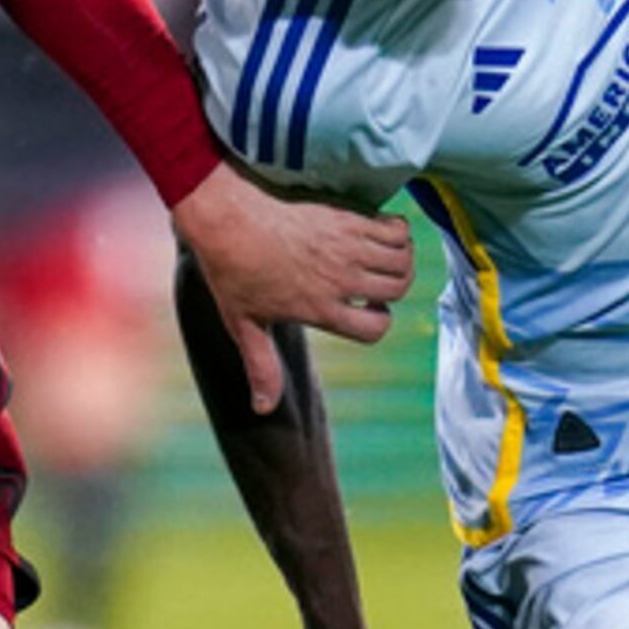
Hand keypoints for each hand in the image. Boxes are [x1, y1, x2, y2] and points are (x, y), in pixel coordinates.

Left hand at [171, 163, 413, 412]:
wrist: (227, 219)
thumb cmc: (232, 271)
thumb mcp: (243, 325)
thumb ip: (261, 367)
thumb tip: (262, 409)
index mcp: (321, 309)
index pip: (377, 328)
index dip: (380, 321)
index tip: (369, 308)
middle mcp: (340, 280)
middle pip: (398, 289)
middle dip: (395, 287)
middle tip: (378, 279)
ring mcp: (346, 248)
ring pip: (402, 259)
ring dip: (400, 259)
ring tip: (383, 255)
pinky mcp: (346, 219)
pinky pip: (395, 228)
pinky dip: (398, 231)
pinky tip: (380, 231)